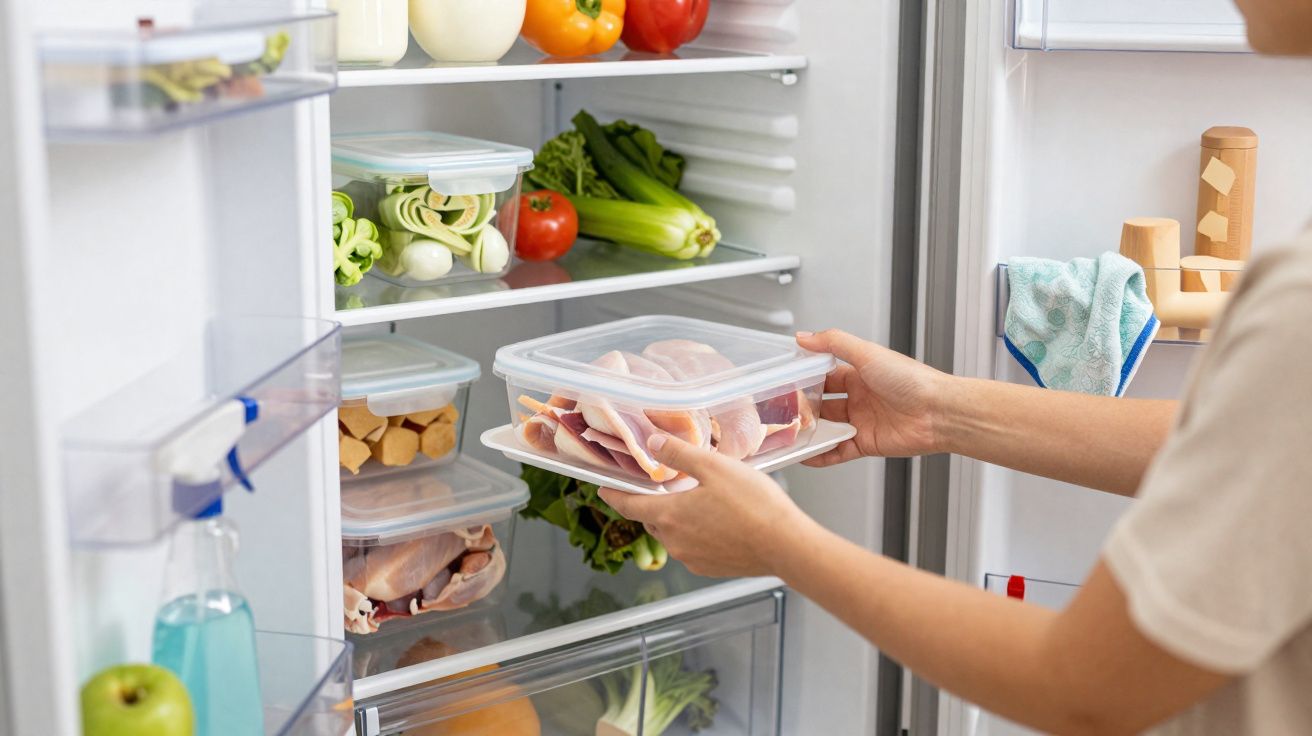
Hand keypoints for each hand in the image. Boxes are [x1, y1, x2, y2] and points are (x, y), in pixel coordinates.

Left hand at [599, 434, 815, 577]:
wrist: (786, 546)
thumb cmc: (754, 505)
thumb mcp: (714, 467)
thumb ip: (678, 454)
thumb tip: (652, 443)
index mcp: (668, 516)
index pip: (628, 505)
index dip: (613, 495)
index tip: (603, 488)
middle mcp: (674, 541)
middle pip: (651, 519)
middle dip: (652, 503)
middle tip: (663, 486)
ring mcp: (693, 558)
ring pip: (673, 534)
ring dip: (678, 518)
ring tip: (698, 500)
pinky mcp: (712, 568)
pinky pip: (693, 547)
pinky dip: (697, 533)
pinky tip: (718, 520)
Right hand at [796, 329, 946, 464]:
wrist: (939, 412)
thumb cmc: (912, 380)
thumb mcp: (868, 353)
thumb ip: (834, 343)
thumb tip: (805, 337)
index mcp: (860, 374)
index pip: (824, 375)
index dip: (805, 378)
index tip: (785, 381)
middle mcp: (860, 397)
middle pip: (822, 403)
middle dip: (804, 407)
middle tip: (783, 410)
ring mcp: (862, 421)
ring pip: (827, 428)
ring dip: (809, 431)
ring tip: (789, 433)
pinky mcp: (866, 443)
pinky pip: (838, 451)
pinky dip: (821, 455)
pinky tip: (806, 455)